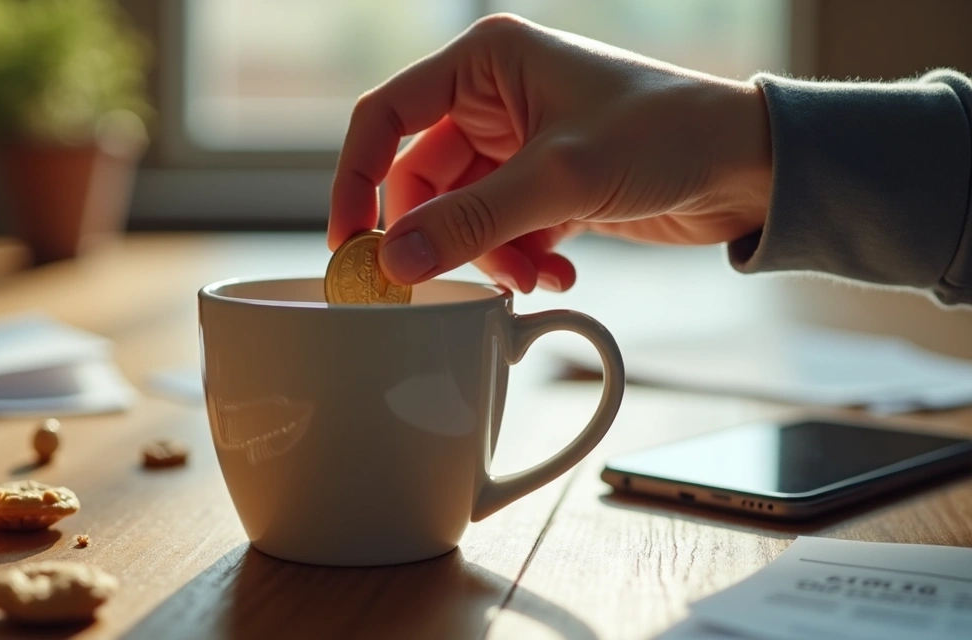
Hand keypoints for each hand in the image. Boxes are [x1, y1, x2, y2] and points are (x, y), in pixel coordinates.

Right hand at [328, 14, 771, 291]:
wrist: (751, 167)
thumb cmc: (669, 136)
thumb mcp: (561, 178)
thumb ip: (470, 222)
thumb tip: (392, 260)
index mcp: (486, 63)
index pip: (385, 116)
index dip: (355, 178)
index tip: (348, 241)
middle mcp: (495, 98)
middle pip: (420, 177)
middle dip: (440, 234)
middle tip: (438, 281)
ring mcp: (520, 144)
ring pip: (460, 213)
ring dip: (487, 255)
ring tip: (531, 275)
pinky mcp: (545, 185)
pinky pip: (499, 231)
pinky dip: (518, 258)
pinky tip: (558, 270)